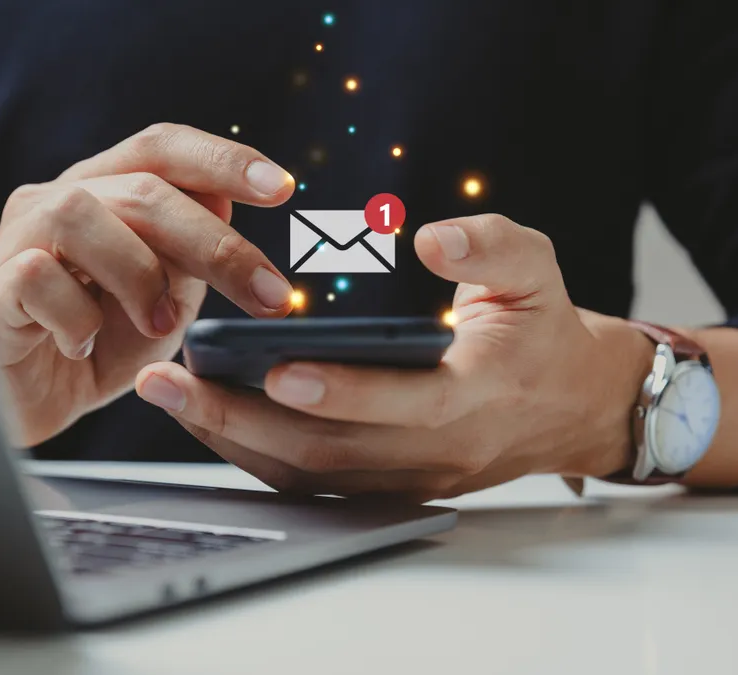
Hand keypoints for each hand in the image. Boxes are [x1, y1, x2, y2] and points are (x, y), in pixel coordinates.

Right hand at [0, 124, 295, 446]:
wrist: (32, 405)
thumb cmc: (98, 344)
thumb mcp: (164, 298)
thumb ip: (190, 254)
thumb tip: (227, 203)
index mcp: (103, 190)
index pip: (161, 148)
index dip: (222, 158)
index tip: (283, 188)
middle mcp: (55, 200)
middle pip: (140, 189)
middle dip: (215, 243)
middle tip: (269, 296)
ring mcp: (16, 241)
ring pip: (79, 213)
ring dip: (139, 274)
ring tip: (160, 324)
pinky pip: (36, 277)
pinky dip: (77, 318)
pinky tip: (85, 347)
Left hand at [134, 214, 653, 501]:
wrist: (569, 407)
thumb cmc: (542, 331)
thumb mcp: (537, 272)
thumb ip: (491, 248)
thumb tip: (432, 237)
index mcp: (479, 395)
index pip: (409, 405)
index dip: (345, 392)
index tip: (278, 369)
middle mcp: (438, 452)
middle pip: (331, 451)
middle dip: (242, 419)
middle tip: (170, 382)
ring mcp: (408, 478)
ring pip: (310, 474)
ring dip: (231, 439)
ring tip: (168, 395)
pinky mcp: (384, 486)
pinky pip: (309, 480)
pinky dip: (251, 453)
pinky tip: (204, 417)